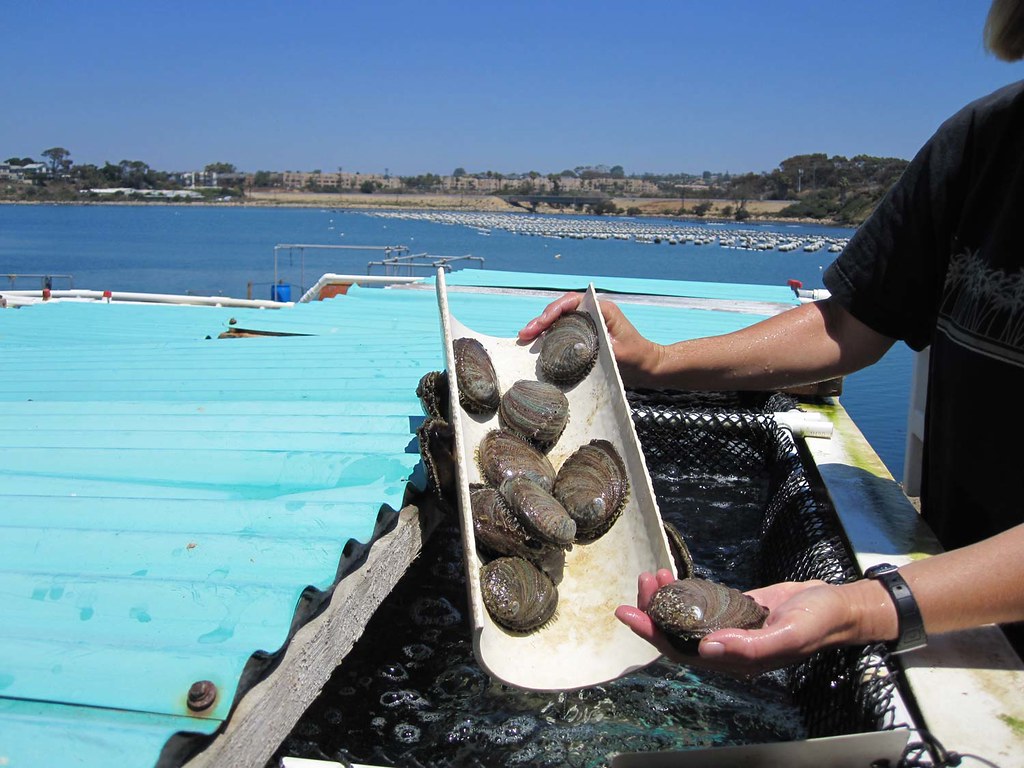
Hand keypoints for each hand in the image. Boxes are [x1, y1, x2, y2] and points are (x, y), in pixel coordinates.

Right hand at [518, 292, 662, 386]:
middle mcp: (592, 313)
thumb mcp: (618, 352)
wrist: (648, 367)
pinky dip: (549, 338)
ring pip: (559, 321)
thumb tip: (575, 348)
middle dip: (541, 321)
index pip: (571, 302)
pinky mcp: (584, 336)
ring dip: (542, 329)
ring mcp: (587, 324)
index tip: (541, 324)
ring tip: (525, 339)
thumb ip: (598, 346)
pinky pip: (563, 333)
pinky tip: (537, 347)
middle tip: (525, 334)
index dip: (553, 311)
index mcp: (602, 310)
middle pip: (561, 310)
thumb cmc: (637, 357)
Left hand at [616, 571, 855, 674]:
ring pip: (683, 617)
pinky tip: (671, 577)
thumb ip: (750, 646)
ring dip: (664, 598)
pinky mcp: (733, 610)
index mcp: (734, 661)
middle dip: (652, 610)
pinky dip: (682, 591)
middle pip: (675, 633)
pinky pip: (699, 604)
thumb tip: (706, 647)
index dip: (652, 634)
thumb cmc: (817, 622)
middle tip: (643, 581)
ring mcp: (727, 628)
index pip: (681, 651)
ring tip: (654, 574)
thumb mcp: (788, 634)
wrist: (836, 605)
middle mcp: (725, 648)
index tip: (628, 613)